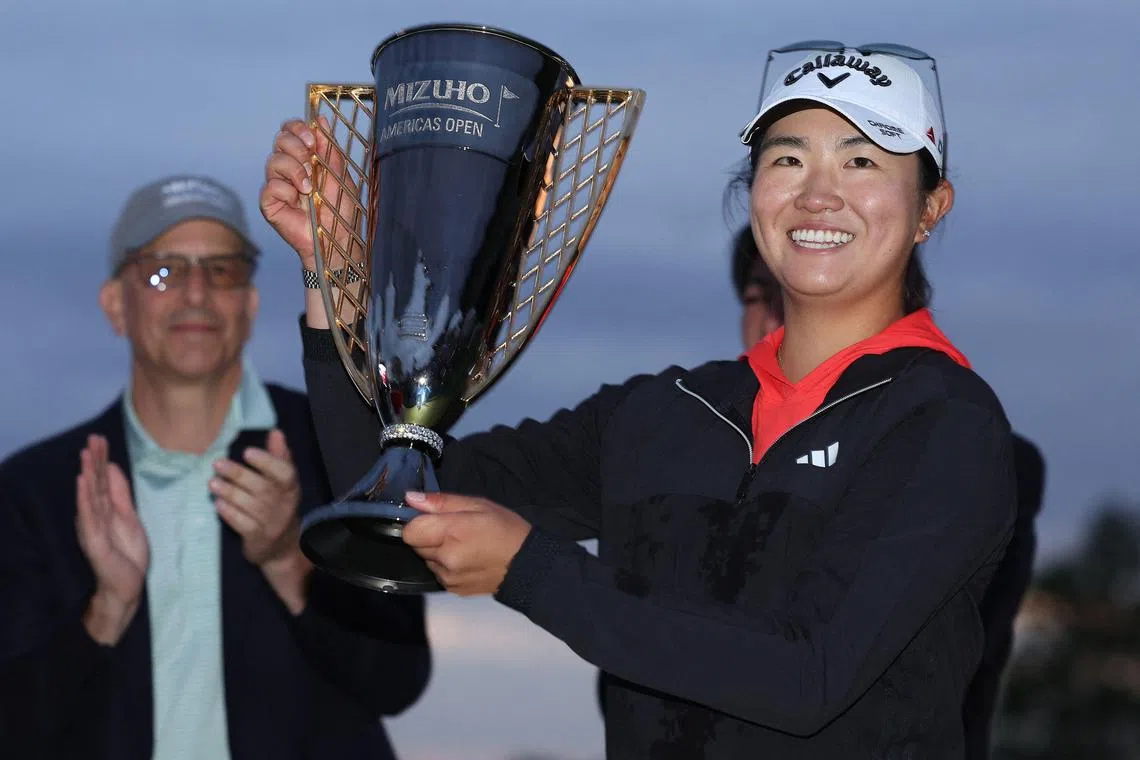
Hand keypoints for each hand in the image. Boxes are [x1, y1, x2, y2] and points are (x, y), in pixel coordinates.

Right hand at [76, 435, 148, 643]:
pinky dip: (85, 498)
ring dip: (88, 474)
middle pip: (95, 483)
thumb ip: (120, 493)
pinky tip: (83, 482)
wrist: (127, 586)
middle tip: (93, 437)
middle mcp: (95, 516)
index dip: (102, 459)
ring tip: (86, 454)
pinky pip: (89, 516)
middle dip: (94, 460)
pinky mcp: (95, 541)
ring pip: (90, 496)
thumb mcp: (128, 516)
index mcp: (104, 509)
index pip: (102, 480)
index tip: (100, 438)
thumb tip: (112, 467)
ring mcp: (93, 528)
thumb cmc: (126, 553)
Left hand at [210, 429, 303, 567]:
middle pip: (261, 487)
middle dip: (238, 474)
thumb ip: (279, 456)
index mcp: (291, 488)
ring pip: (247, 504)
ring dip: (228, 492)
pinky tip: (218, 503)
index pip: (284, 473)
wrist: (282, 547)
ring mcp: (270, 523)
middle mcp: (283, 505)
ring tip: (212, 482)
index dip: (266, 462)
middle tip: (217, 463)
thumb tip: (275, 431)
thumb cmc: (279, 505)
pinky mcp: (256, 537)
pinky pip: (241, 523)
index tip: (247, 452)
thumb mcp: (284, 482)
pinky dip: (228, 512)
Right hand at [259, 117, 360, 269]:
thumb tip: (320, 120)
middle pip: (279, 139)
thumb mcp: (338, 173)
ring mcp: (277, 184)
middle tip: (310, 162)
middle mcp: (288, 168)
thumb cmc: (339, 208)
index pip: (291, 130)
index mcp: (305, 157)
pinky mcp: (269, 203)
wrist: (336, 236)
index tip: (311, 140)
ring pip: (273, 161)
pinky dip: (286, 192)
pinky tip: (298, 203)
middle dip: (296, 147)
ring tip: (309, 189)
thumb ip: (328, 147)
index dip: (297, 128)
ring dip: (294, 171)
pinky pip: (270, 186)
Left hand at [401, 491, 532, 596]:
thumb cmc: (505, 528)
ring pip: (426, 560)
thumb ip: (441, 502)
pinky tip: (466, 560)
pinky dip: (445, 566)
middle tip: (454, 530)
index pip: (409, 531)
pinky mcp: (452, 590)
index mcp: (451, 534)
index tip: (434, 519)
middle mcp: (445, 559)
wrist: (527, 564)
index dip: (418, 523)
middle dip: (429, 537)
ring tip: (463, 546)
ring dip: (437, 552)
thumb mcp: (478, 505)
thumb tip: (410, 498)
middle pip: (416, 546)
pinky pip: (437, 573)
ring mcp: (448, 578)